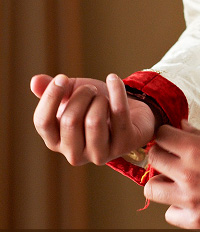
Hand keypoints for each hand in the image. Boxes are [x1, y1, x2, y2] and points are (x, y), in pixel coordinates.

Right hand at [31, 73, 156, 165]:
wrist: (131, 113)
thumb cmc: (95, 105)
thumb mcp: (72, 94)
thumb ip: (53, 89)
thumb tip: (35, 82)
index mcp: (56, 141)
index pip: (42, 123)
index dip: (51, 96)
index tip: (62, 78)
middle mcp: (74, 154)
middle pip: (70, 120)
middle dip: (82, 95)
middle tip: (90, 90)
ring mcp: (100, 154)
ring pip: (94, 121)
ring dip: (99, 99)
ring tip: (102, 97)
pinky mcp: (124, 145)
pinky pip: (119, 113)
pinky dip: (116, 90)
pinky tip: (113, 79)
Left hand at [143, 121, 199, 230]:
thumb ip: (198, 135)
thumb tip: (180, 127)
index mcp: (195, 150)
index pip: (161, 136)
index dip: (165, 135)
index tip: (170, 138)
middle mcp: (187, 174)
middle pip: (153, 159)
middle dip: (161, 155)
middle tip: (171, 157)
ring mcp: (189, 199)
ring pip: (152, 188)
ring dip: (162, 182)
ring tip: (176, 181)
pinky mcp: (195, 220)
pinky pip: (169, 214)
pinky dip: (177, 207)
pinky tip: (190, 201)